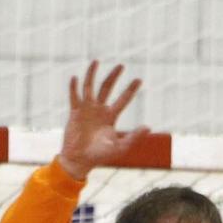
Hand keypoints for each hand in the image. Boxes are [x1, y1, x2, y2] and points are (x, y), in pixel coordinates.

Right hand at [60, 62, 148, 179]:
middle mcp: (99, 110)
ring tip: (96, 61)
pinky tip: (75, 78)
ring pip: (90, 87)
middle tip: (122, 65)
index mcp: (110, 117)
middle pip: (107, 88)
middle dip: (114, 77)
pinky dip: (74, 88)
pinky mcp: (75, 112)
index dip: (131, 90)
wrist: (79, 160)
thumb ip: (134, 137)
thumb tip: (148, 127)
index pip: (123, 99)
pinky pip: (74, 97)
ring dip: (92, 74)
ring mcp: (86, 109)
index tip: (139, 79)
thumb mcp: (120, 147)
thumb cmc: (100, 156)